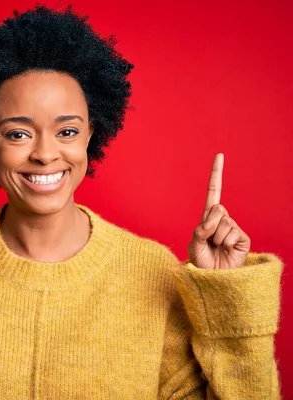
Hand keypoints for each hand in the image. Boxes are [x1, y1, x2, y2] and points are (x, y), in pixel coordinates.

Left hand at [187, 153, 250, 268]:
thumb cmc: (200, 262)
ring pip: (223, 223)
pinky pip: (232, 234)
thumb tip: (215, 219)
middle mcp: (222, 220)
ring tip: (216, 248)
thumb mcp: (193, 244)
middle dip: (209, 226)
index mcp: (208, 217)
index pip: (214, 192)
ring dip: (216, 238)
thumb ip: (201, 230)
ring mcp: (233, 228)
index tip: (220, 155)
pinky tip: (225, 251)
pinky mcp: (243, 238)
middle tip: (208, 241)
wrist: (212, 278)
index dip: (216, 174)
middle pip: (216, 209)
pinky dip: (225, 243)